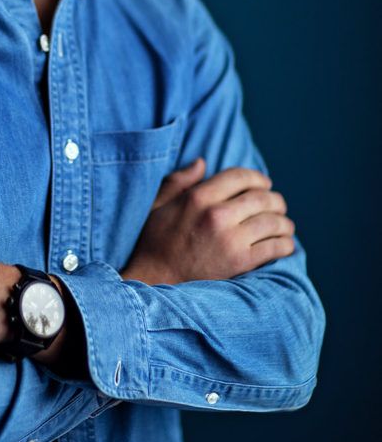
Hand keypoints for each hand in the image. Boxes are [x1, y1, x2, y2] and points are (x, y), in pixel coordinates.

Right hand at [120, 158, 294, 284]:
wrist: (155, 280)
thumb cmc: (155, 241)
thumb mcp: (158, 203)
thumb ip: (180, 180)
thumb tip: (202, 162)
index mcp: (198, 196)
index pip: (240, 176)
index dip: (257, 178)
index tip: (264, 183)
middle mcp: (217, 214)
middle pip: (261, 197)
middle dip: (275, 200)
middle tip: (278, 205)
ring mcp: (230, 239)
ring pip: (272, 222)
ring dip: (284, 222)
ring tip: (285, 225)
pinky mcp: (239, 262)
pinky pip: (274, 247)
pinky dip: (285, 244)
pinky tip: (285, 244)